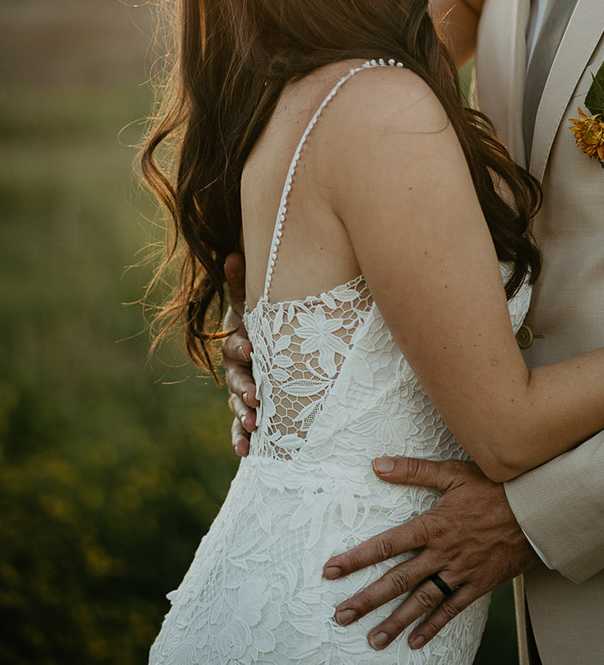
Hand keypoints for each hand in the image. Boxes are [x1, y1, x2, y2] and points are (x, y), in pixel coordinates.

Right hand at [222, 253, 257, 456]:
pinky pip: (242, 429)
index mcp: (239, 343)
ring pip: (239, 406)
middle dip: (245, 389)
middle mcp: (238, 369)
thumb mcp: (254, 304)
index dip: (243, 348)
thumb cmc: (263, 322)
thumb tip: (232, 253)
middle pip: (237, 380)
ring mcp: (243, 392)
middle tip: (258, 397)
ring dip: (244, 417)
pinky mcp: (250, 412)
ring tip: (255, 427)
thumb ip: (242, 284)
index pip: (237, 345)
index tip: (253, 351)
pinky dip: (241, 440)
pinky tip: (245, 452)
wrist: (268, 345)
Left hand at [323, 456, 534, 651]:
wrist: (537, 510)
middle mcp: (442, 553)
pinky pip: (452, 609)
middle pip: (398, 580)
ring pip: (422, 601)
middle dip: (368, 599)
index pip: (387, 544)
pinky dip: (434, 626)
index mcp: (433, 524)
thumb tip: (378, 464)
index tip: (332, 571)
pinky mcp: (478, 584)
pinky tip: (416, 641)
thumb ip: (414, 470)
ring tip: (373, 639)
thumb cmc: (495, 487)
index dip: (357, 558)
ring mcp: (460, 572)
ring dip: (396, 621)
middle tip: (342, 616)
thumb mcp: (454, 472)